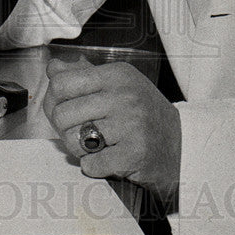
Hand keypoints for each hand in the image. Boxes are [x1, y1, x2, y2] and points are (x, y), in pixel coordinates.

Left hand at [43, 53, 181, 204]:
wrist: (181, 144)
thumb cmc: (144, 114)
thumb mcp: (118, 84)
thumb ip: (83, 75)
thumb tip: (53, 68)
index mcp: (117, 74)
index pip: (61, 83)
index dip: (53, 101)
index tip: (62, 109)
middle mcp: (124, 95)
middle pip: (62, 114)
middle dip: (65, 129)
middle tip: (80, 133)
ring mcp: (130, 124)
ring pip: (73, 140)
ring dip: (78, 149)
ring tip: (95, 146)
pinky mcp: (134, 153)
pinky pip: (90, 164)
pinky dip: (93, 166)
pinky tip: (107, 159)